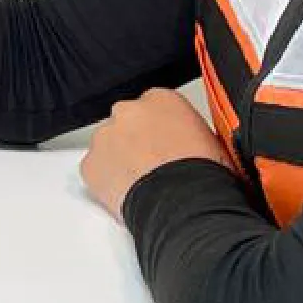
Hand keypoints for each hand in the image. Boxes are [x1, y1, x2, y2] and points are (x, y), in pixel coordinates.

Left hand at [79, 88, 237, 220]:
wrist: (184, 203)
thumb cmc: (203, 175)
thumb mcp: (212, 139)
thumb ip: (189, 129)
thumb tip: (192, 140)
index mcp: (161, 99)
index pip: (154, 106)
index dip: (160, 130)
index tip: (165, 145)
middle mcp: (128, 111)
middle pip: (128, 123)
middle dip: (136, 142)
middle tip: (153, 166)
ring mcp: (105, 136)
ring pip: (108, 145)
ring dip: (120, 160)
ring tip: (142, 184)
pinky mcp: (90, 164)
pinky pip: (95, 170)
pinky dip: (106, 181)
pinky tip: (127, 193)